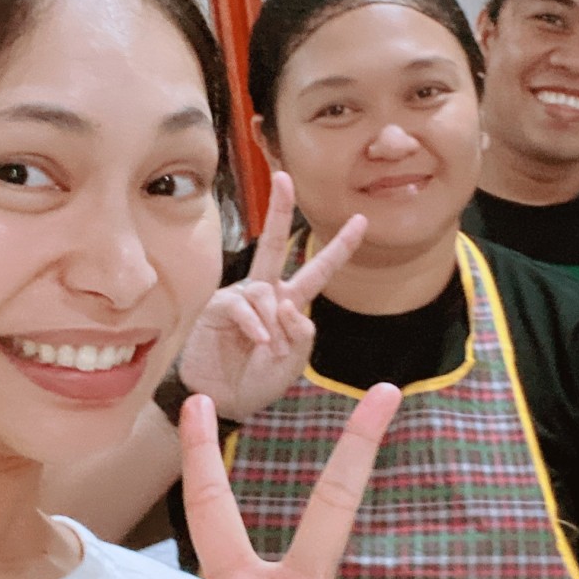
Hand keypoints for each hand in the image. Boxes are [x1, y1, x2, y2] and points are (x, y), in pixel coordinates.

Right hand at [179, 172, 365, 421]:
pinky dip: (255, 325)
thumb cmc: (259, 380)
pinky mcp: (217, 308)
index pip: (319, 269)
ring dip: (274, 324)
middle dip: (279, 209)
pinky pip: (243, 306)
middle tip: (285, 178)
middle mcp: (265, 292)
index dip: (340, 246)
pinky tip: (259, 342)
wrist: (226, 401)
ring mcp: (240, 297)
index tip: (361, 220)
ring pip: (265, 292)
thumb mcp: (294, 361)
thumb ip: (301, 334)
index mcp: (289, 301)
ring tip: (271, 351)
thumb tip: (288, 304)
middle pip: (276, 242)